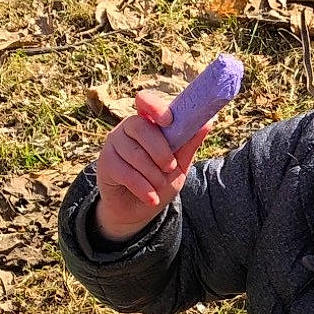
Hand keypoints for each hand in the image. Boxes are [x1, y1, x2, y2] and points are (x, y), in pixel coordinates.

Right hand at [93, 91, 209, 242]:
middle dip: (160, 150)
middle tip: (170, 168)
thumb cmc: (160, 182)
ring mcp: (114, 144)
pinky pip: (125, 172)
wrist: (138, 210)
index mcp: (148, 122)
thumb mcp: (179, 164)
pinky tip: (151, 198)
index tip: (168, 121)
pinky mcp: (105, 163)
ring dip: (153, 174)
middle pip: (141, 127)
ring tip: (159, 186)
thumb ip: (189, 143)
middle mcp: (127, 128)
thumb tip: (207, 121)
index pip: (145, 102)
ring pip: (135, 152)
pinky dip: (143, 188)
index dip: (154, 107)